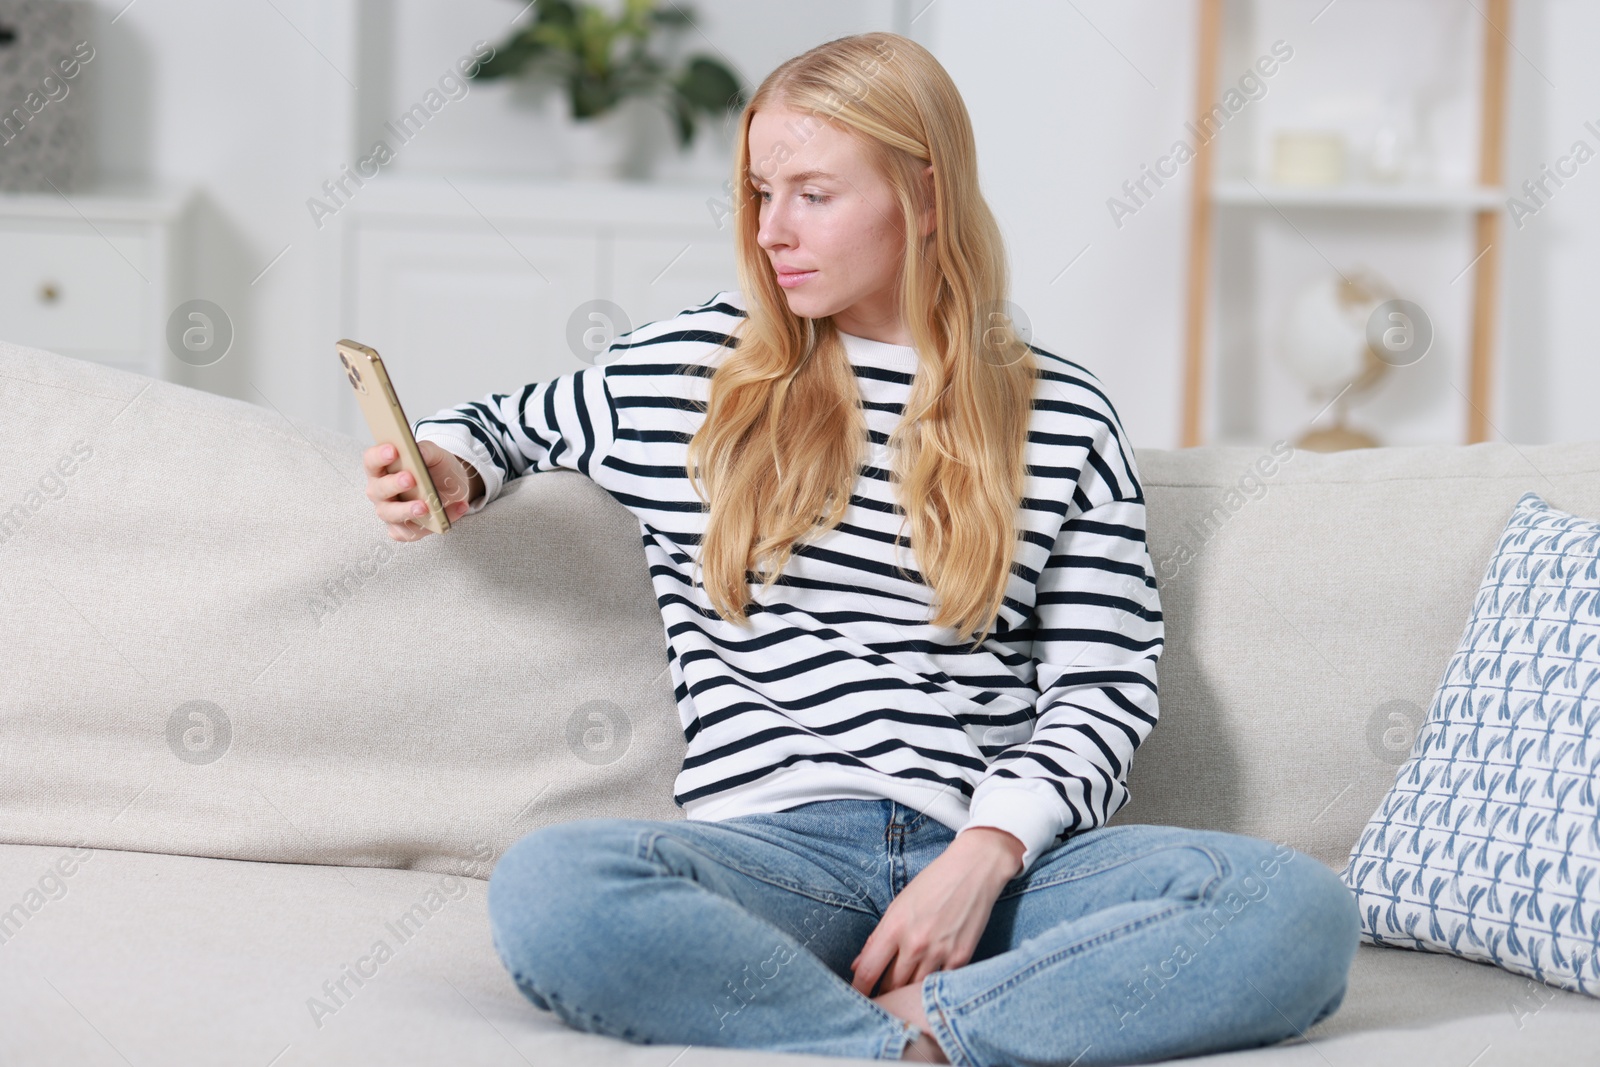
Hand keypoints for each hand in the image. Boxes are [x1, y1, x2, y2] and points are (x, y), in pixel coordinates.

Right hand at [363, 439, 476, 541]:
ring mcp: (389, 512)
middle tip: (410, 479)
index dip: (379, 455)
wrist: (451, 488)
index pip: (371, 460)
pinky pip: (411, 532)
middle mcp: (380, 491)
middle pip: (378, 489)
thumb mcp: (436, 455)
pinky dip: (433, 525)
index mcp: (382, 468)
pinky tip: (451, 513)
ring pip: (390, 514)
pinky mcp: (403, 530)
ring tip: (425, 506)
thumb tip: (419, 452)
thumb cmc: (435, 468)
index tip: (393, 450)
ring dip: (407, 511)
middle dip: (393, 484)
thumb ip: (427, 451)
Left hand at [849, 828, 1023, 996]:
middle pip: (890, 986)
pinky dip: (930, 989)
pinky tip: (925, 991)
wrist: (974, 869)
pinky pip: (940, 985)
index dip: (858, 990)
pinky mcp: (961, 958)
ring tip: (898, 1001)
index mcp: (895, 926)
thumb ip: (878, 937)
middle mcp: (915, 943)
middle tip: (876, 1001)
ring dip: (905, 997)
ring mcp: (940, 952)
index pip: (867, 971)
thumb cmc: (933, 883)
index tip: (855, 1000)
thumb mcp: (899, 904)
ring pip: (914, 991)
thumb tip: (858, 966)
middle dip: (881, 996)